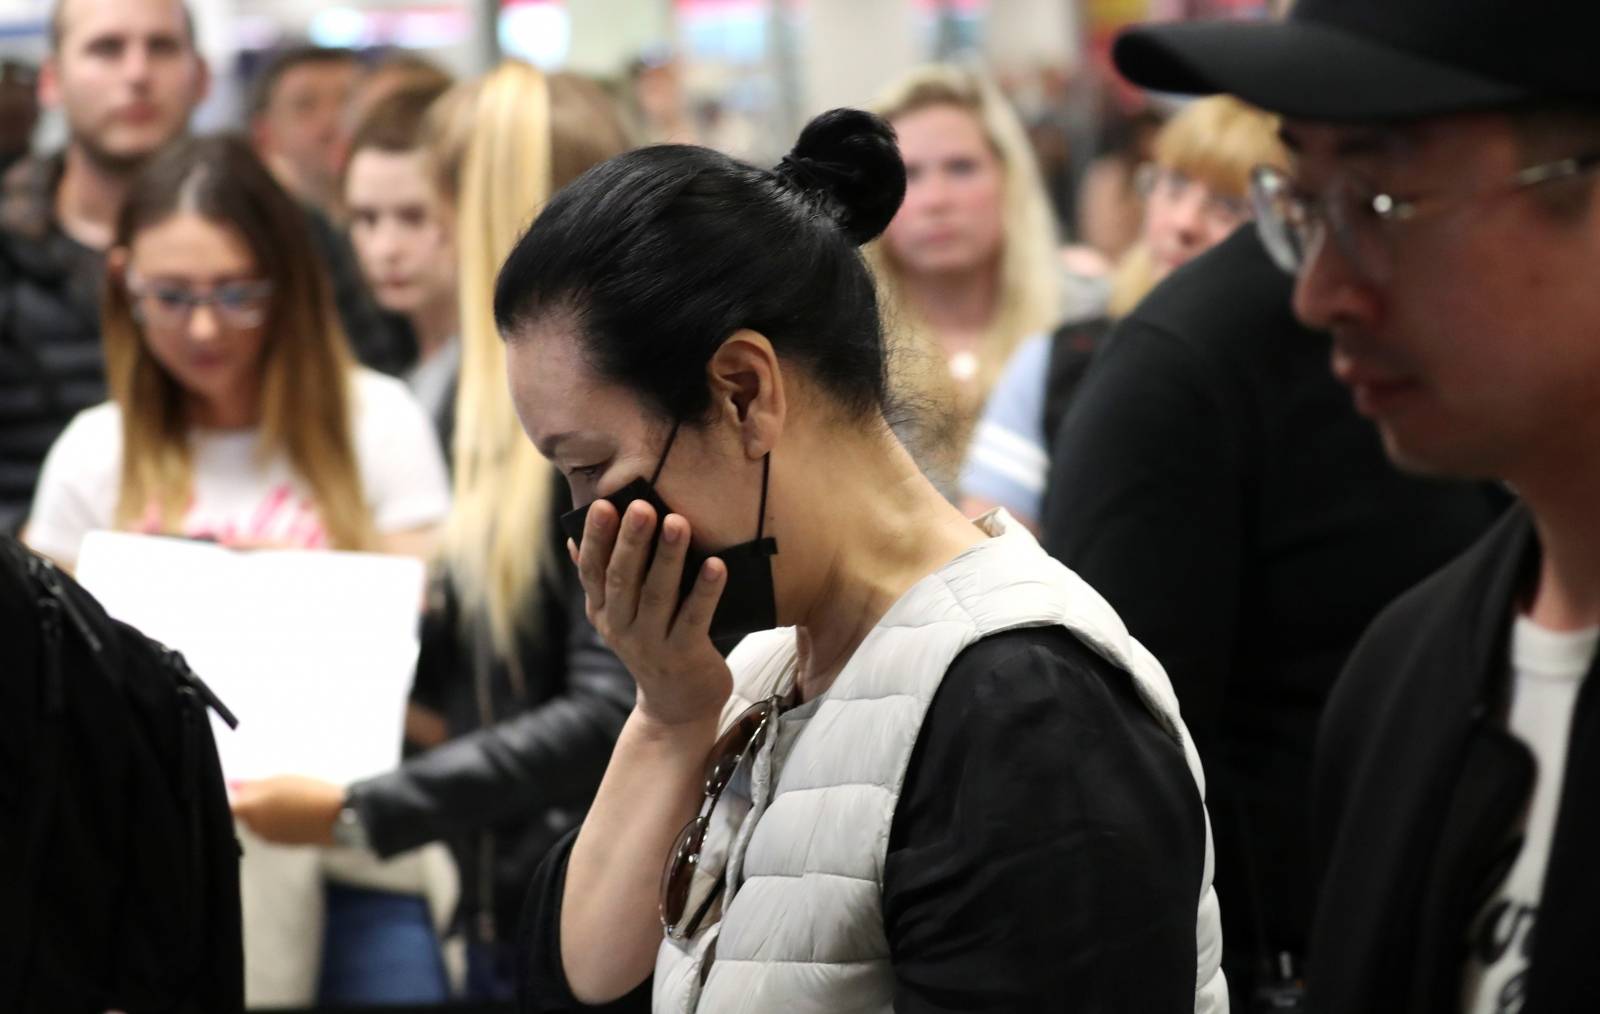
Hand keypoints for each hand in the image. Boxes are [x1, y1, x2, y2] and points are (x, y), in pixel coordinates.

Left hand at [231, 775, 343, 845]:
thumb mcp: (278, 781)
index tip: (241, 787)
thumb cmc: (308, 796)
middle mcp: (254, 828)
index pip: (227, 807)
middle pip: (245, 814)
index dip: (233, 796)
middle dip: (254, 802)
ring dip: (269, 811)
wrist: (335, 818)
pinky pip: (275, 829)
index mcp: (248, 811)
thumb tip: (234, 787)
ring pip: (261, 821)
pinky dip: (281, 820)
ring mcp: (270, 838)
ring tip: (290, 798)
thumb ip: (252, 786)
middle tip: (274, 788)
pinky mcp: (285, 844)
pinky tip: (297, 810)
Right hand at [572, 499, 731, 728]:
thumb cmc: (653, 643)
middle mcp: (620, 627)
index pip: (592, 571)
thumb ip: (601, 579)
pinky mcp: (683, 655)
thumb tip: (571, 539)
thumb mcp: (619, 615)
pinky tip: (717, 565)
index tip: (603, 504)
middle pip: (622, 579)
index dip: (596, 538)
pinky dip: (705, 590)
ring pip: (657, 594)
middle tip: (642, 506)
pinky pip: (694, 618)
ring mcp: (651, 643)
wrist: (676, 705)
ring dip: (668, 557)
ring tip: (677, 522)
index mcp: (602, 611)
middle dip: (631, 540)